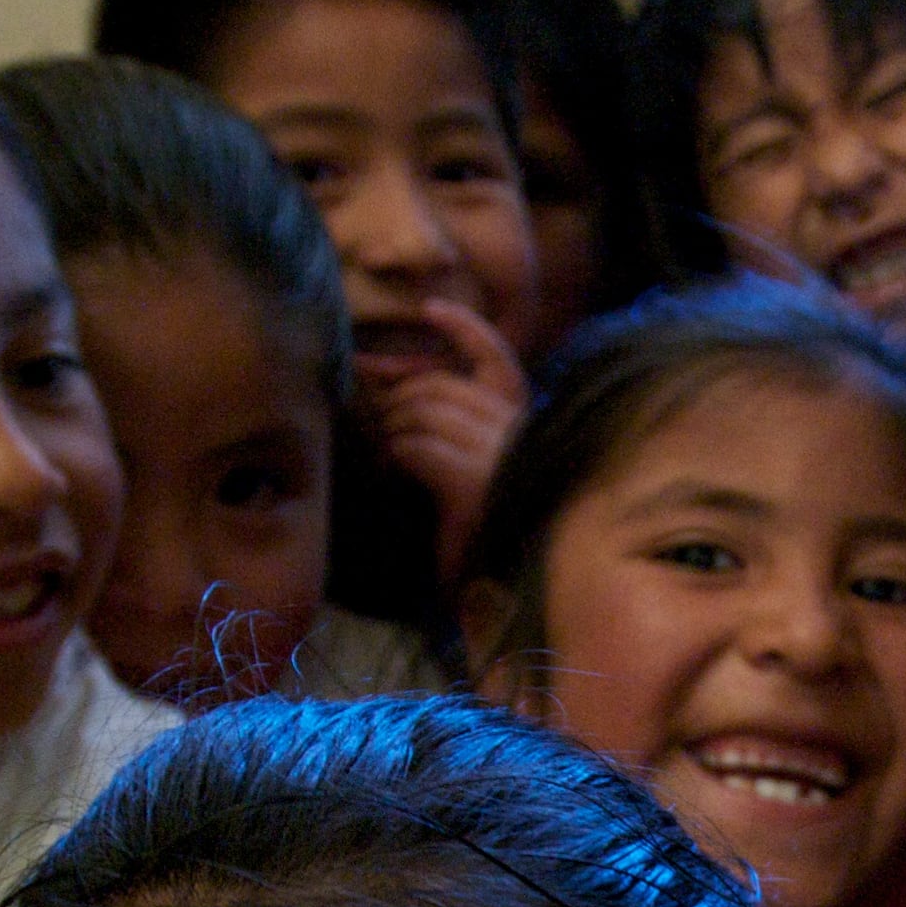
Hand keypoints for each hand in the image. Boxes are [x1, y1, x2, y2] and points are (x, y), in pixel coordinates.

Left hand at [363, 296, 528, 586]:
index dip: (463, 328)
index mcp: (525, 426)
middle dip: (399, 396)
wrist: (509, 597)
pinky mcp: (474, 485)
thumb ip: (458, 432)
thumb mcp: (478, 474)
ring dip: (394, 430)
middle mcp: (518, 434)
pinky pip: (418, 447)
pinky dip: (398, 457)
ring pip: (424, 412)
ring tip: (388, 456)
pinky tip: (397, 474)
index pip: (496, 358)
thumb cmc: (489, 539)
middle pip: (441, 386)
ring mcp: (499, 457)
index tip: (429, 309)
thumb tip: (402, 391)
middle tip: (380, 423)